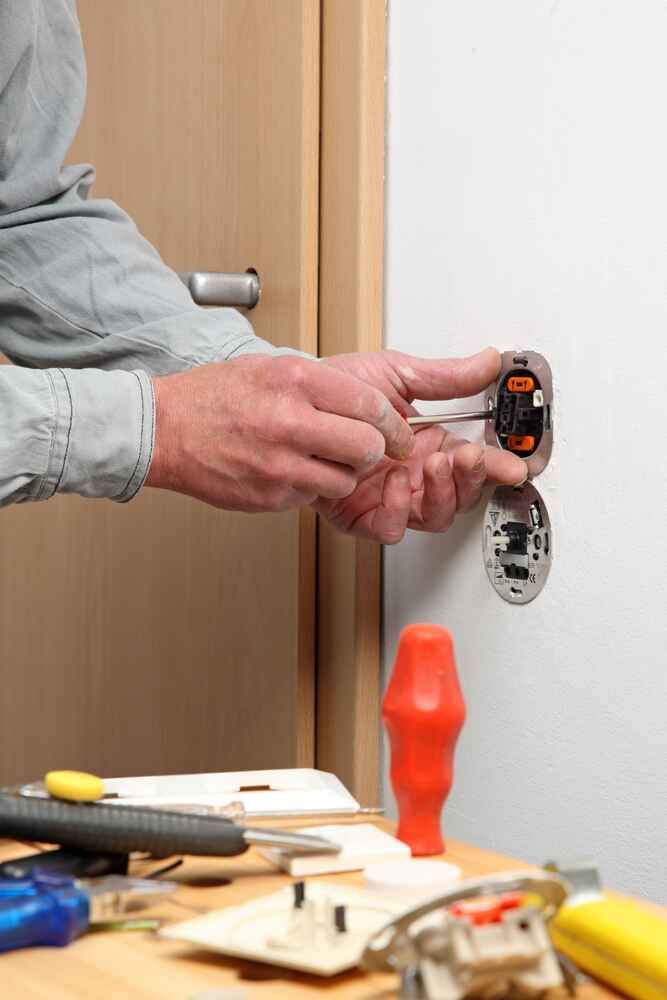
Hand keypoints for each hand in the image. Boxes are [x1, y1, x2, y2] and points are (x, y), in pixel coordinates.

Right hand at [146, 354, 414, 511]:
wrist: (166, 429)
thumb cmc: (216, 396)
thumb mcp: (272, 367)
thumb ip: (321, 384)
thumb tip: (367, 401)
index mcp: (295, 380)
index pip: (370, 405)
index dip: (392, 423)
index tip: (397, 430)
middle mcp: (290, 421)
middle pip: (367, 447)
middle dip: (374, 450)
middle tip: (368, 448)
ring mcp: (280, 463)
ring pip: (346, 480)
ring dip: (343, 473)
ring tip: (322, 457)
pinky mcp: (271, 495)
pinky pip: (313, 495)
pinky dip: (311, 485)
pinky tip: (291, 468)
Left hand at [313, 347, 527, 542]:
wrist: (293, 402)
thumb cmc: (338, 389)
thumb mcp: (398, 374)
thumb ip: (446, 377)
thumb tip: (489, 361)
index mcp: (431, 445)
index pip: (476, 464)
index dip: (497, 466)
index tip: (514, 462)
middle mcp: (414, 476)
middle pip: (462, 496)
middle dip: (473, 479)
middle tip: (469, 456)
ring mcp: (390, 497)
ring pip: (433, 516)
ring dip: (442, 494)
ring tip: (433, 464)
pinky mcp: (360, 514)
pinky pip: (391, 527)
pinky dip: (398, 510)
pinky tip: (395, 481)